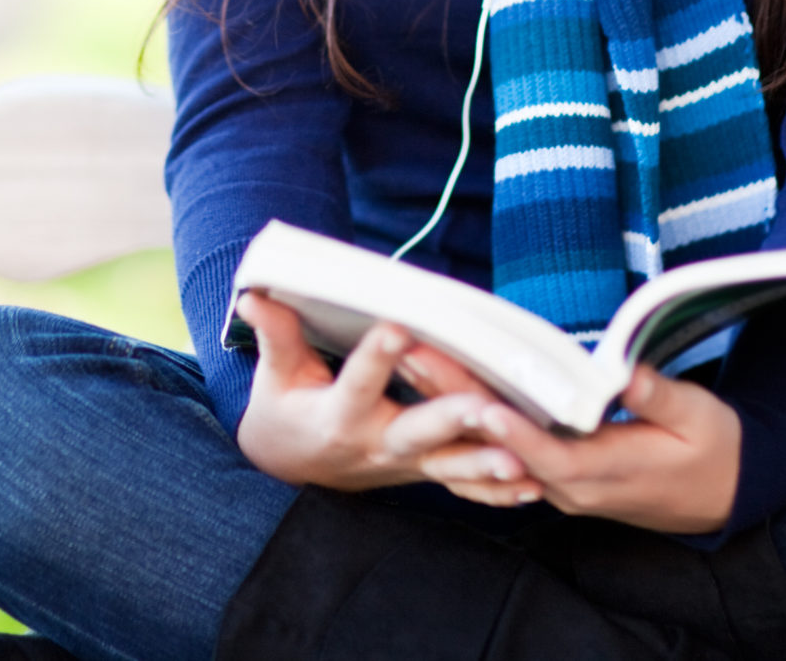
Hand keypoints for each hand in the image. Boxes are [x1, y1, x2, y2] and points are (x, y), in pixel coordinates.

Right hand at [231, 291, 495, 491]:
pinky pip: (463, 489)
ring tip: (520, 459)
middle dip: (451, 419)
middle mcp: (375, 445)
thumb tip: (253, 293)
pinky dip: (497, 492)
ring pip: (450, 468)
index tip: (399, 327)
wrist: (292, 469)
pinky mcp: (423, 473)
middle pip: (418, 433)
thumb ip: (276, 335)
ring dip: (486, 464)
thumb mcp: (275, 376)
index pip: (358, 382)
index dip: (378, 356)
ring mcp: (404, 465)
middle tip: (483, 407)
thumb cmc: (285, 411)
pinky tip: (532, 487)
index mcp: (338, 417)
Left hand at [419, 366, 742, 532]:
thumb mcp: (699, 417)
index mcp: (607, 473)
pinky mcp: (554, 475)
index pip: (551, 456)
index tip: (481, 405)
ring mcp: (558, 485)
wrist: (720, 494)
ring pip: (495, 449)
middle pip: (504, 448)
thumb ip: (658, 396)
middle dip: (457, 403)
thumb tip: (625, 373)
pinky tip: (433, 394)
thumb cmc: (712, 450)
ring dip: (452, 407)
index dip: (514, 434)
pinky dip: (468, 424)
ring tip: (412, 362)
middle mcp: (571, 486)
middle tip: (417, 358)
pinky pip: (502, 454)